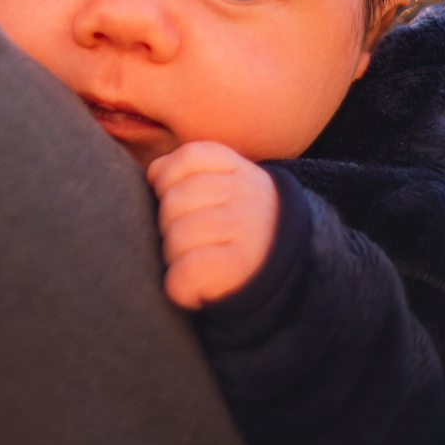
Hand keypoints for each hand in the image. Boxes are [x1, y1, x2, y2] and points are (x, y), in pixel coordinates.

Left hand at [146, 142, 279, 310]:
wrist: (290, 278)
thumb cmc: (239, 232)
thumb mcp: (225, 190)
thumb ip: (189, 174)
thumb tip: (153, 174)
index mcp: (241, 171)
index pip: (188, 157)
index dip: (167, 180)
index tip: (176, 202)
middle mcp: (248, 196)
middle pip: (174, 200)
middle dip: (167, 225)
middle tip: (187, 243)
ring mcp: (248, 231)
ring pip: (177, 237)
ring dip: (173, 257)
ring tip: (193, 265)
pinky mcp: (241, 269)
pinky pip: (186, 272)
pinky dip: (179, 285)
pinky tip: (193, 287)